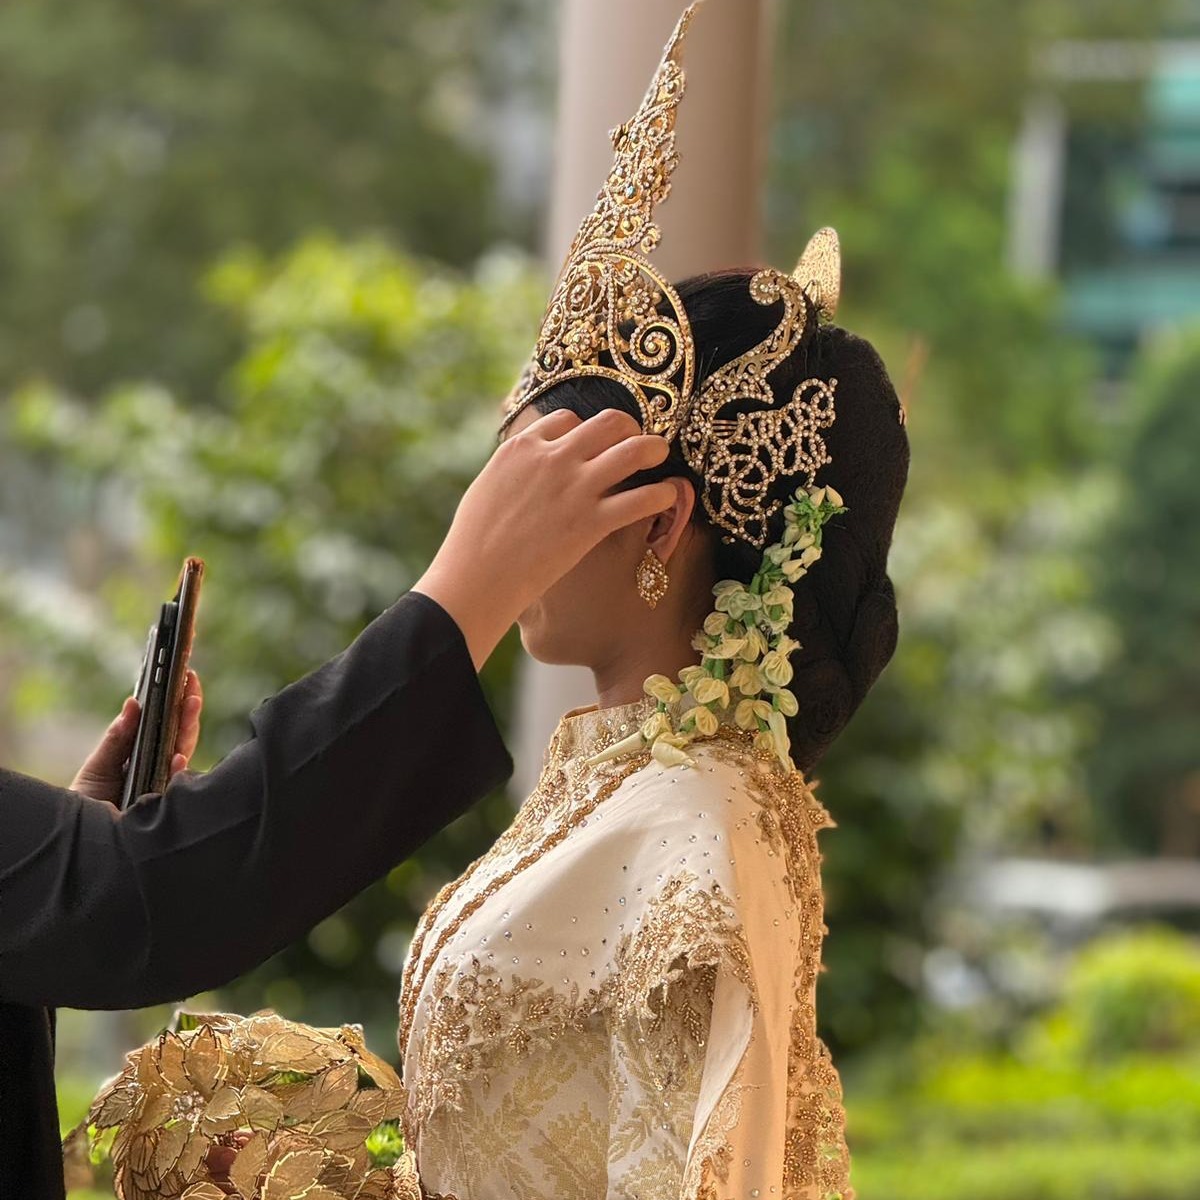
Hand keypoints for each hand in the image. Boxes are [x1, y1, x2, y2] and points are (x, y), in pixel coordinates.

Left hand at [69, 670, 204, 804]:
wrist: (81, 844)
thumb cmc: (87, 807)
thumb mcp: (99, 767)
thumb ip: (117, 738)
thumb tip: (133, 702)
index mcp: (145, 756)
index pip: (167, 725)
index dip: (177, 701)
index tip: (183, 674)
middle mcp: (161, 770)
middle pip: (180, 735)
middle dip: (187, 707)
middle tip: (190, 679)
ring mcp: (166, 788)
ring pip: (184, 753)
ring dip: (189, 727)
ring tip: (190, 701)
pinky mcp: (167, 808)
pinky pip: (178, 786)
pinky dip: (179, 771)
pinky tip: (178, 758)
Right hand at [414, 409, 674, 668]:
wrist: (477, 577)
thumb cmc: (474, 540)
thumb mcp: (488, 485)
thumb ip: (516, 469)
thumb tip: (529, 467)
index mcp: (524, 446)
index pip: (568, 419)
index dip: (586, 430)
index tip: (594, 445)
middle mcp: (554, 458)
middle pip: (609, 422)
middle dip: (629, 429)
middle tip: (637, 444)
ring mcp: (575, 488)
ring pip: (633, 451)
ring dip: (654, 450)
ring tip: (661, 457)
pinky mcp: (592, 523)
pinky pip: (642, 499)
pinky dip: (663, 494)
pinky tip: (668, 497)